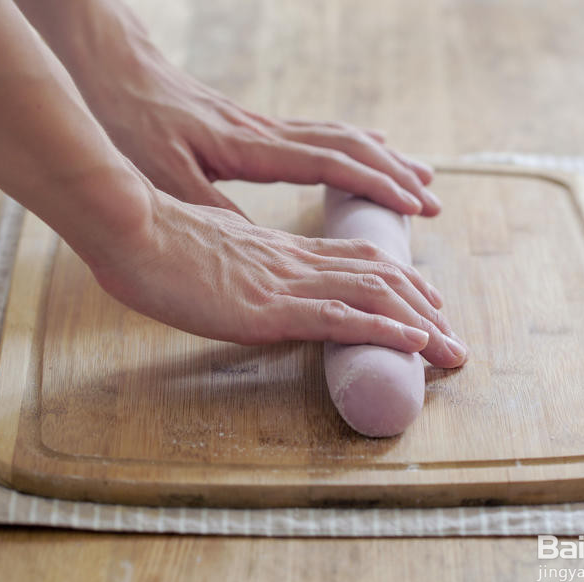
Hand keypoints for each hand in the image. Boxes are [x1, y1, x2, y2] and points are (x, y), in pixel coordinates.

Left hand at [70, 38, 440, 216]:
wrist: (109, 71)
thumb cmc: (133, 123)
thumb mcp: (166, 179)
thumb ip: (214, 215)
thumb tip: (263, 252)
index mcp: (253, 149)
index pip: (332, 163)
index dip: (377, 185)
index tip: (415, 205)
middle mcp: (268, 134)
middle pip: (349, 146)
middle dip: (395, 173)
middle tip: (433, 201)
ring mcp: (263, 128)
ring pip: (338, 136)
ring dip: (381, 158)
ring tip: (416, 177)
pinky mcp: (252, 129)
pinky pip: (318, 134)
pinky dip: (352, 146)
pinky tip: (364, 151)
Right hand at [90, 187, 467, 367]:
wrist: (129, 229)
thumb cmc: (153, 243)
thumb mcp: (206, 249)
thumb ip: (235, 261)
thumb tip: (243, 276)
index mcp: (281, 251)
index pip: (356, 261)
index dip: (398, 281)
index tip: (426, 302)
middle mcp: (295, 263)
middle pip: (379, 278)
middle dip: (425, 309)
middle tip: (455, 337)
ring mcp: (286, 283)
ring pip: (373, 297)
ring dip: (421, 326)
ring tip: (453, 350)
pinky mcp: (270, 308)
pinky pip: (341, 318)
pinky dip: (385, 331)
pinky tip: (416, 344)